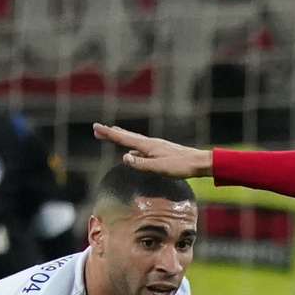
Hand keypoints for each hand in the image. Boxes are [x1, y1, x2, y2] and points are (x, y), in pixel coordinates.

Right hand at [92, 123, 213, 177]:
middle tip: (98, 129)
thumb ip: (141, 164)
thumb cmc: (180, 166)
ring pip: (135, 140)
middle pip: (127, 136)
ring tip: (113, 133)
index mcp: (147, 146)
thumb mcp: (159, 168)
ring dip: (122, 137)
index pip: (123, 139)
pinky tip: (134, 152)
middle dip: (112, 133)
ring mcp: (156, 146)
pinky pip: (142, 146)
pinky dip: (133, 145)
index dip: (109, 134)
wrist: (199, 162)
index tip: (96, 127)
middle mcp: (150, 143)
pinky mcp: (162, 150)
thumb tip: (124, 158)